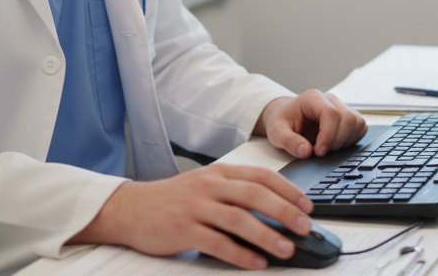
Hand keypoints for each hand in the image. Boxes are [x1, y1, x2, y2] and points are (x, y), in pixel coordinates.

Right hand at [68, 164, 312, 268]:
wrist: (130, 209)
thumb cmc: (173, 199)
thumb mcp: (206, 185)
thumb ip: (235, 193)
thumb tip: (275, 209)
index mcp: (219, 173)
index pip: (261, 176)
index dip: (288, 190)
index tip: (307, 205)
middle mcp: (209, 186)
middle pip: (255, 195)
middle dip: (284, 211)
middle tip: (305, 227)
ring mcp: (195, 207)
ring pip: (239, 219)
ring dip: (267, 235)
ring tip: (287, 249)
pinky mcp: (183, 230)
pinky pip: (217, 243)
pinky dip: (240, 254)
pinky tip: (256, 263)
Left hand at [256, 91, 367, 158]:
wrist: (286, 117)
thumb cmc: (281, 122)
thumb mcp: (276, 132)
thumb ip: (289, 142)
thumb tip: (306, 152)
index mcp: (312, 99)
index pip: (331, 113)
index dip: (328, 135)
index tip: (319, 151)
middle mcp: (330, 100)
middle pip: (348, 118)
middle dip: (337, 141)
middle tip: (321, 152)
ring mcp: (341, 106)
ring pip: (357, 122)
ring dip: (345, 141)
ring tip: (328, 148)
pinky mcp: (348, 116)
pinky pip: (360, 127)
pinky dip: (352, 139)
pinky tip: (336, 145)